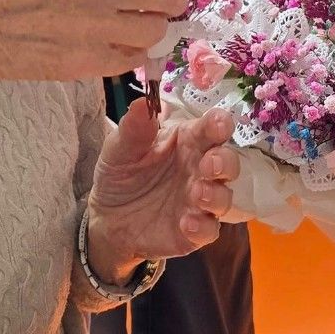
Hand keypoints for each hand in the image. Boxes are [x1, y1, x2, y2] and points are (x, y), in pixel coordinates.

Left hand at [85, 102, 238, 282]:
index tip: (219, 125)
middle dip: (225, 162)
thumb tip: (142, 102)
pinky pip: (209, 230)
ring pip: (225, 197)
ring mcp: (199, 201)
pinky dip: (203, 227)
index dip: (220, 124)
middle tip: (209, 164)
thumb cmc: (121, 172)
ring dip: (216, 195)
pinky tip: (186, 223)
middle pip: (228, 162)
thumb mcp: (120, 147)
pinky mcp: (194, 231)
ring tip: (197, 193)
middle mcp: (199, 168)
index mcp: (187, 140)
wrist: (106, 216)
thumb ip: (134, 127)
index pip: (212, 128)